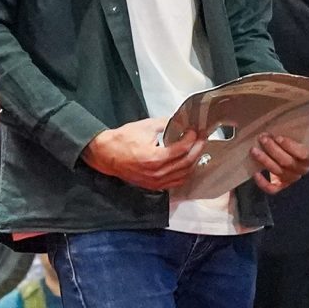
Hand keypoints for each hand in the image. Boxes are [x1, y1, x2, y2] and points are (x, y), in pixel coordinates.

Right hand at [84, 117, 204, 193]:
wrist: (106, 155)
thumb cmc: (123, 140)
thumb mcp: (145, 126)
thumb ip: (166, 124)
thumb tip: (181, 121)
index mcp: (154, 158)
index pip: (182, 149)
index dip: (192, 139)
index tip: (196, 131)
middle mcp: (157, 173)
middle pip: (186, 163)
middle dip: (197, 149)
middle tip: (202, 139)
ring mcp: (156, 182)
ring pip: (183, 174)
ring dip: (193, 161)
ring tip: (197, 149)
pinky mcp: (154, 186)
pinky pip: (176, 182)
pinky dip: (185, 173)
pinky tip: (188, 163)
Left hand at [250, 131, 308, 193]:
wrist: (290, 151)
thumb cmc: (292, 140)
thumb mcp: (295, 133)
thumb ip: (289, 130)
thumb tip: (274, 119)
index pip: (304, 153)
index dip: (290, 146)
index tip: (278, 137)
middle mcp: (303, 168)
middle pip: (288, 162)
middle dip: (273, 149)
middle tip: (262, 139)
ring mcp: (292, 178)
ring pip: (279, 172)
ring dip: (265, 160)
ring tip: (254, 150)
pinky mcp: (282, 186)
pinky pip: (273, 189)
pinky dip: (263, 183)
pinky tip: (255, 173)